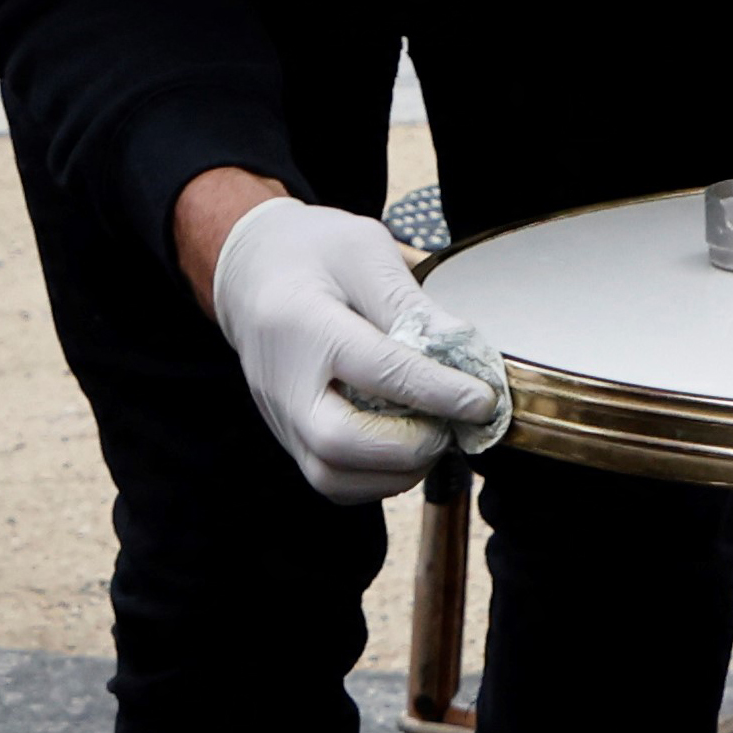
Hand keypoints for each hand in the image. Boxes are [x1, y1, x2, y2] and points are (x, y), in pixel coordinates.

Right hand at [206, 194, 510, 503]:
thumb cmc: (310, 253)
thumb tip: (464, 355)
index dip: (439, 391)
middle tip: (452, 425)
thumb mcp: (365, 251)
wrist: (250, 272)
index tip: (483, 400)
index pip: (378, 371)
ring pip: (334, 478)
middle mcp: (284, 382)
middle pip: (339, 442)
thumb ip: (411, 304)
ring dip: (397, 470)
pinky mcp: (289, 438)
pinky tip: (406, 448)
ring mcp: (281, 417)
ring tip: (433, 436)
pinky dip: (378, 478)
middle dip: (411, 445)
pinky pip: (332, 481)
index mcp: (303, 323)